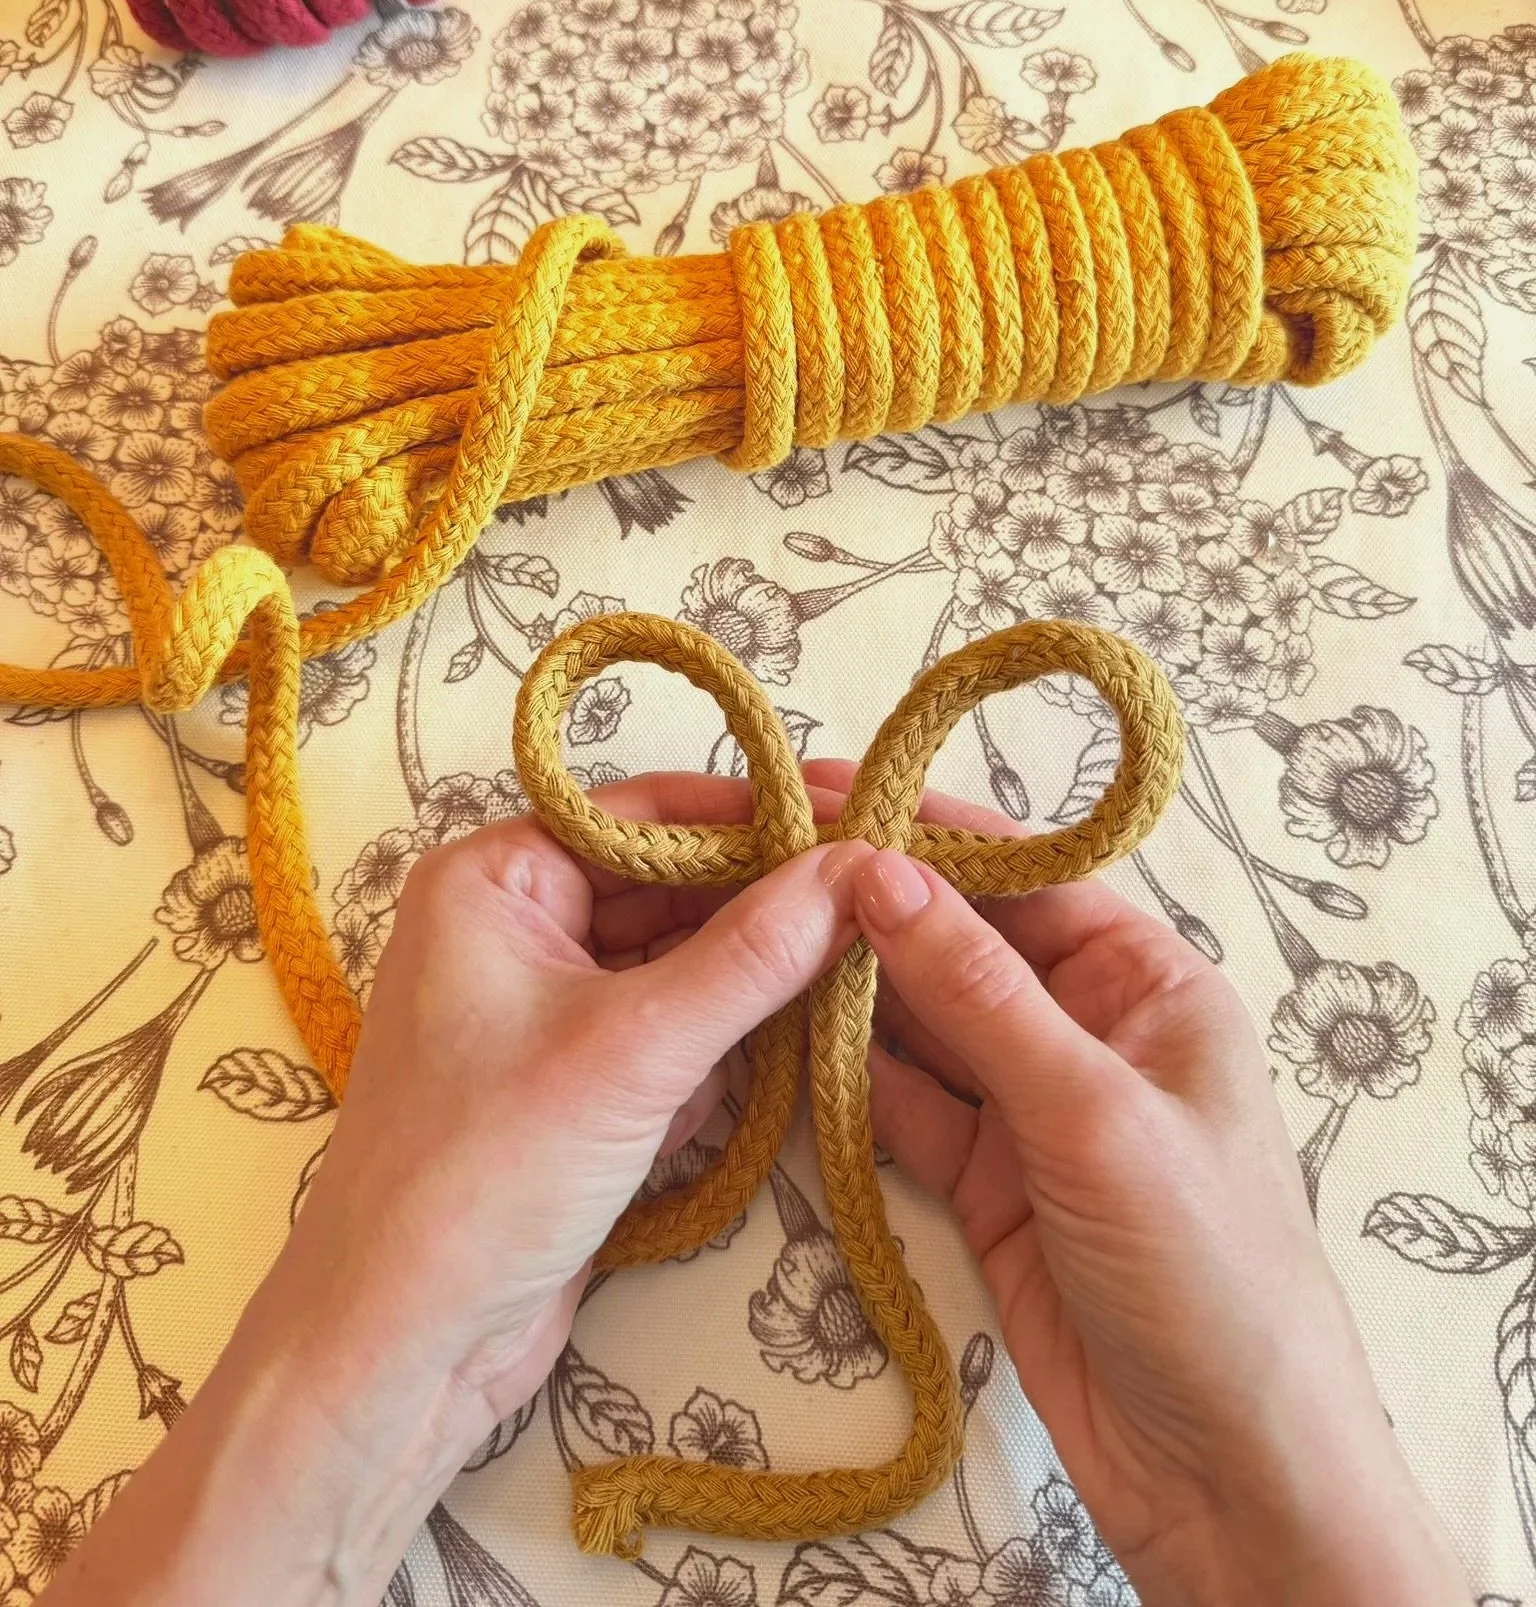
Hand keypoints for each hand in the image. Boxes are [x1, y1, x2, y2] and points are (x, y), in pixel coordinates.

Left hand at [45, 773, 864, 1606]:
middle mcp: (510, 926)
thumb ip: (754, 955)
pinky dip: (718, 1045)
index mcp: (493, 879)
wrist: (403, 1344)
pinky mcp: (569, 1086)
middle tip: (877, 896)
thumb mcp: (635, 1048)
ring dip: (748, 980)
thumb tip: (859, 869)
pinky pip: (665, 1033)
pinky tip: (786, 1049)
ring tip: (857, 962)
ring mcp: (540, 1009)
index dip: (753, 815)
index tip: (857, 817)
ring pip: (674, 963)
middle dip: (760, 904)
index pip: (643, 812)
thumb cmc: (488, 1168)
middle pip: (665, 885)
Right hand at [809, 759, 1467, 1606]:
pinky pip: (906, 1109)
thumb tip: (880, 870)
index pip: (1027, 880)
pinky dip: (848, 1079)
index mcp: (1150, 986)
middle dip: (875, 908)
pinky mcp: (986, 1186)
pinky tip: (781, 1038)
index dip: (929, 834)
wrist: (1226, 1474)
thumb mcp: (1093, 1114)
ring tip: (753, 935)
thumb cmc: (1201, 1267)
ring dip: (850, 989)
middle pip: (967, 944)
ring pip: (925, 1025)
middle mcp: (1090, 1031)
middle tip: (759, 862)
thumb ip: (981, 994)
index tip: (825, 792)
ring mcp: (1032, 1112)